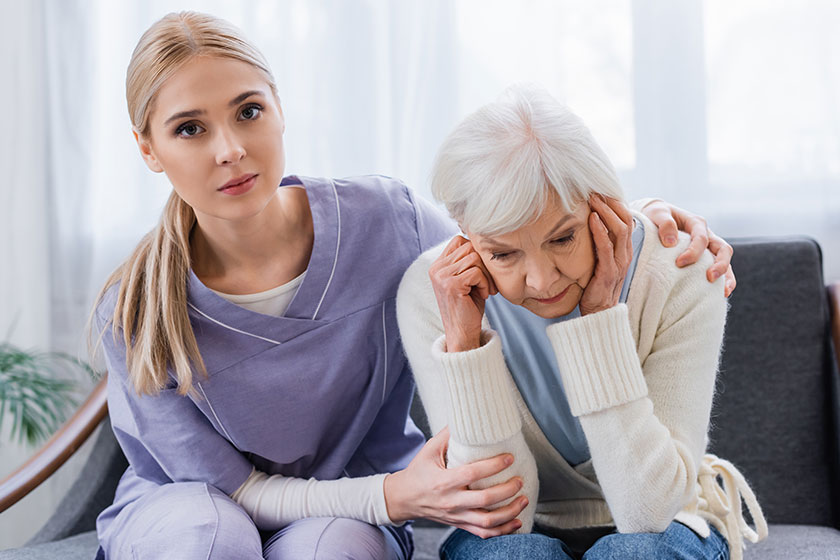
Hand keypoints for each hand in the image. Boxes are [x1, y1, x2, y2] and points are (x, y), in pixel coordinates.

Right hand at [383, 427, 528, 537]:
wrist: (404, 498)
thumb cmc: (418, 472)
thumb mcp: (429, 450)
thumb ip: (448, 435)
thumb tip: (466, 417)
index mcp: (443, 481)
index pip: (472, 474)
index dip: (493, 466)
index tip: (509, 458)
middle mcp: (451, 501)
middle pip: (485, 500)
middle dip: (507, 490)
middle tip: (519, 479)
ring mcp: (456, 516)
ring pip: (488, 522)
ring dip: (510, 512)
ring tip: (523, 499)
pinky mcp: (459, 524)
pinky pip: (484, 533)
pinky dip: (503, 530)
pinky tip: (517, 521)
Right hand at [429, 236, 497, 351]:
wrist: (462, 334)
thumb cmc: (468, 307)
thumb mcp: (466, 280)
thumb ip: (468, 261)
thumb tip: (482, 240)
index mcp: (438, 265)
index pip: (459, 240)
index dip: (475, 253)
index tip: (482, 272)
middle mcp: (436, 268)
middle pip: (469, 247)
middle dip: (484, 264)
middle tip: (488, 283)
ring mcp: (442, 276)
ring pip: (474, 258)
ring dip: (486, 275)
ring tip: (486, 290)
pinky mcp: (451, 285)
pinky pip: (476, 272)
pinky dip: (485, 284)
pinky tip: (484, 296)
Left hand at [579, 195, 633, 316]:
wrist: (598, 314)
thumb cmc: (595, 285)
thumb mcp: (598, 260)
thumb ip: (598, 244)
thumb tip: (585, 222)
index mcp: (623, 249)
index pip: (625, 218)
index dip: (614, 202)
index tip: (600, 188)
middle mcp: (625, 253)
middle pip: (624, 219)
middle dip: (610, 202)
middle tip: (594, 188)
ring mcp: (619, 263)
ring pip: (619, 230)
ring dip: (605, 211)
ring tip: (593, 198)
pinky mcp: (608, 272)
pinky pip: (606, 247)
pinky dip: (599, 231)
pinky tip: (591, 219)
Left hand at [640, 199, 735, 296]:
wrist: (653, 219)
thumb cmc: (655, 215)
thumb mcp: (657, 213)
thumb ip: (664, 223)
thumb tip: (671, 242)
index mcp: (695, 223)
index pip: (701, 238)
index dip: (693, 251)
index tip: (679, 263)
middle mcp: (706, 235)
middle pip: (723, 249)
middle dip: (719, 264)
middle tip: (709, 278)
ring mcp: (708, 247)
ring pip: (725, 261)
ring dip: (727, 276)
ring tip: (724, 291)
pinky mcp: (705, 258)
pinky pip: (719, 269)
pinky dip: (723, 281)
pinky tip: (720, 294)